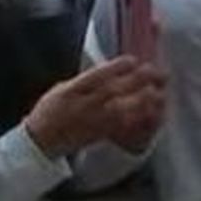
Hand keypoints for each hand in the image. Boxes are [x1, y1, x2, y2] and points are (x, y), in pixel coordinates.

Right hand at [24, 57, 167, 158]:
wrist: (41, 141)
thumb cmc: (51, 111)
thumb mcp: (62, 89)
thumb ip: (86, 80)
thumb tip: (111, 69)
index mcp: (70, 91)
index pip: (96, 76)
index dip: (117, 68)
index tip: (134, 60)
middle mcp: (82, 106)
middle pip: (113, 91)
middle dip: (136, 80)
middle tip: (156, 72)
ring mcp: (92, 122)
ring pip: (121, 110)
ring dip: (142, 100)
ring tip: (159, 91)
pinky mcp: (100, 135)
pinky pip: (123, 127)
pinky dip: (139, 118)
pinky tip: (152, 111)